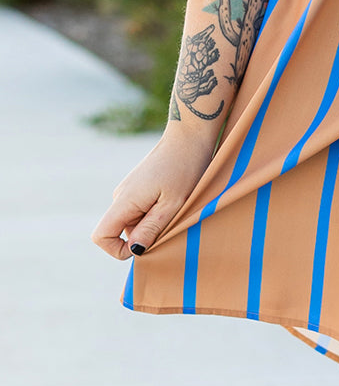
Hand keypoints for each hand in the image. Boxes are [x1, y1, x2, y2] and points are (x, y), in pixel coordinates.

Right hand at [91, 126, 215, 260]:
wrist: (190, 135)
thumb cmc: (185, 167)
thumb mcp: (173, 203)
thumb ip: (151, 228)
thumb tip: (134, 250)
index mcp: (124, 200)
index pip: (100, 236)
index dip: (117, 250)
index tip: (147, 244)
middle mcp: (121, 196)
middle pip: (120, 231)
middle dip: (145, 236)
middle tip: (173, 220)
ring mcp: (129, 190)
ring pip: (133, 222)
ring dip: (153, 224)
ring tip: (177, 207)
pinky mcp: (139, 186)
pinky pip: (141, 210)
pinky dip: (157, 213)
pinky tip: (176, 199)